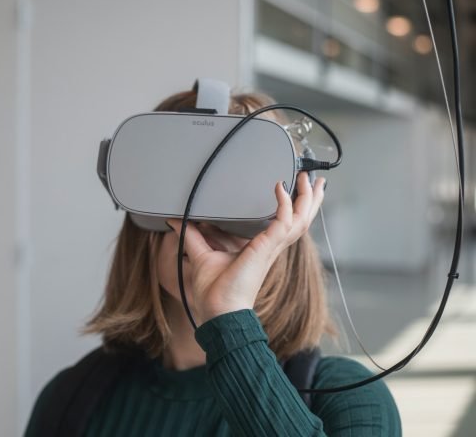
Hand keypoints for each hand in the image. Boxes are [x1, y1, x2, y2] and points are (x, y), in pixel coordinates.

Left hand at [166, 172, 325, 324]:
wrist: (218, 311)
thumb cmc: (214, 292)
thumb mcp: (202, 255)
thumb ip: (192, 235)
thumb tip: (176, 221)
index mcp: (262, 248)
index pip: (286, 224)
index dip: (294, 206)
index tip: (294, 188)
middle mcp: (271, 247)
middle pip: (301, 219)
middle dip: (310, 198)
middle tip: (314, 180)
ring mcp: (271, 247)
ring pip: (300, 219)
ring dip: (307, 198)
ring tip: (309, 180)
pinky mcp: (266, 248)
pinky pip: (283, 221)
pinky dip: (284, 204)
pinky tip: (280, 189)